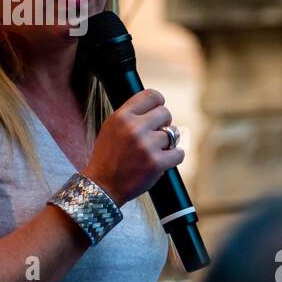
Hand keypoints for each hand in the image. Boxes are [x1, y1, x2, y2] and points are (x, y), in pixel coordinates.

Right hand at [81, 88, 184, 205]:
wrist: (102, 185)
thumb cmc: (108, 156)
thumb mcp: (111, 128)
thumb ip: (131, 115)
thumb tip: (156, 106)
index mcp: (122, 117)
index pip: (151, 96)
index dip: (159, 102)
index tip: (159, 109)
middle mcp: (134, 128)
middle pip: (165, 113)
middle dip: (164, 124)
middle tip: (156, 134)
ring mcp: (146, 146)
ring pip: (172, 134)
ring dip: (167, 143)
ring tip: (154, 152)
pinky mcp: (156, 163)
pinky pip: (178, 153)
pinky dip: (174, 157)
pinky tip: (164, 160)